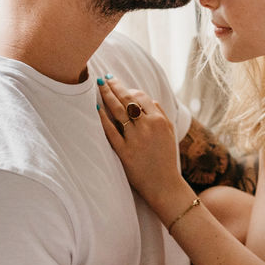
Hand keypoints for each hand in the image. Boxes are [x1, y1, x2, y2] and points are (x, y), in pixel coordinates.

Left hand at [98, 77, 189, 211]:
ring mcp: (135, 139)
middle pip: (127, 100)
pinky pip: (110, 131)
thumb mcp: (169, 133)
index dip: (128, 89)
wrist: (164, 185)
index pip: (141, 97)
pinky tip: (95, 108)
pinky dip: (102, 118)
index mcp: (160, 120)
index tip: (118, 85)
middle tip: (104, 78)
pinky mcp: (124, 152)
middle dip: (114, 86)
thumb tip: (147, 99)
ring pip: (117, 111)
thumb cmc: (165, 159)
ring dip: (106, 96)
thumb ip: (160, 114)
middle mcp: (148, 127)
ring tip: (98, 86)